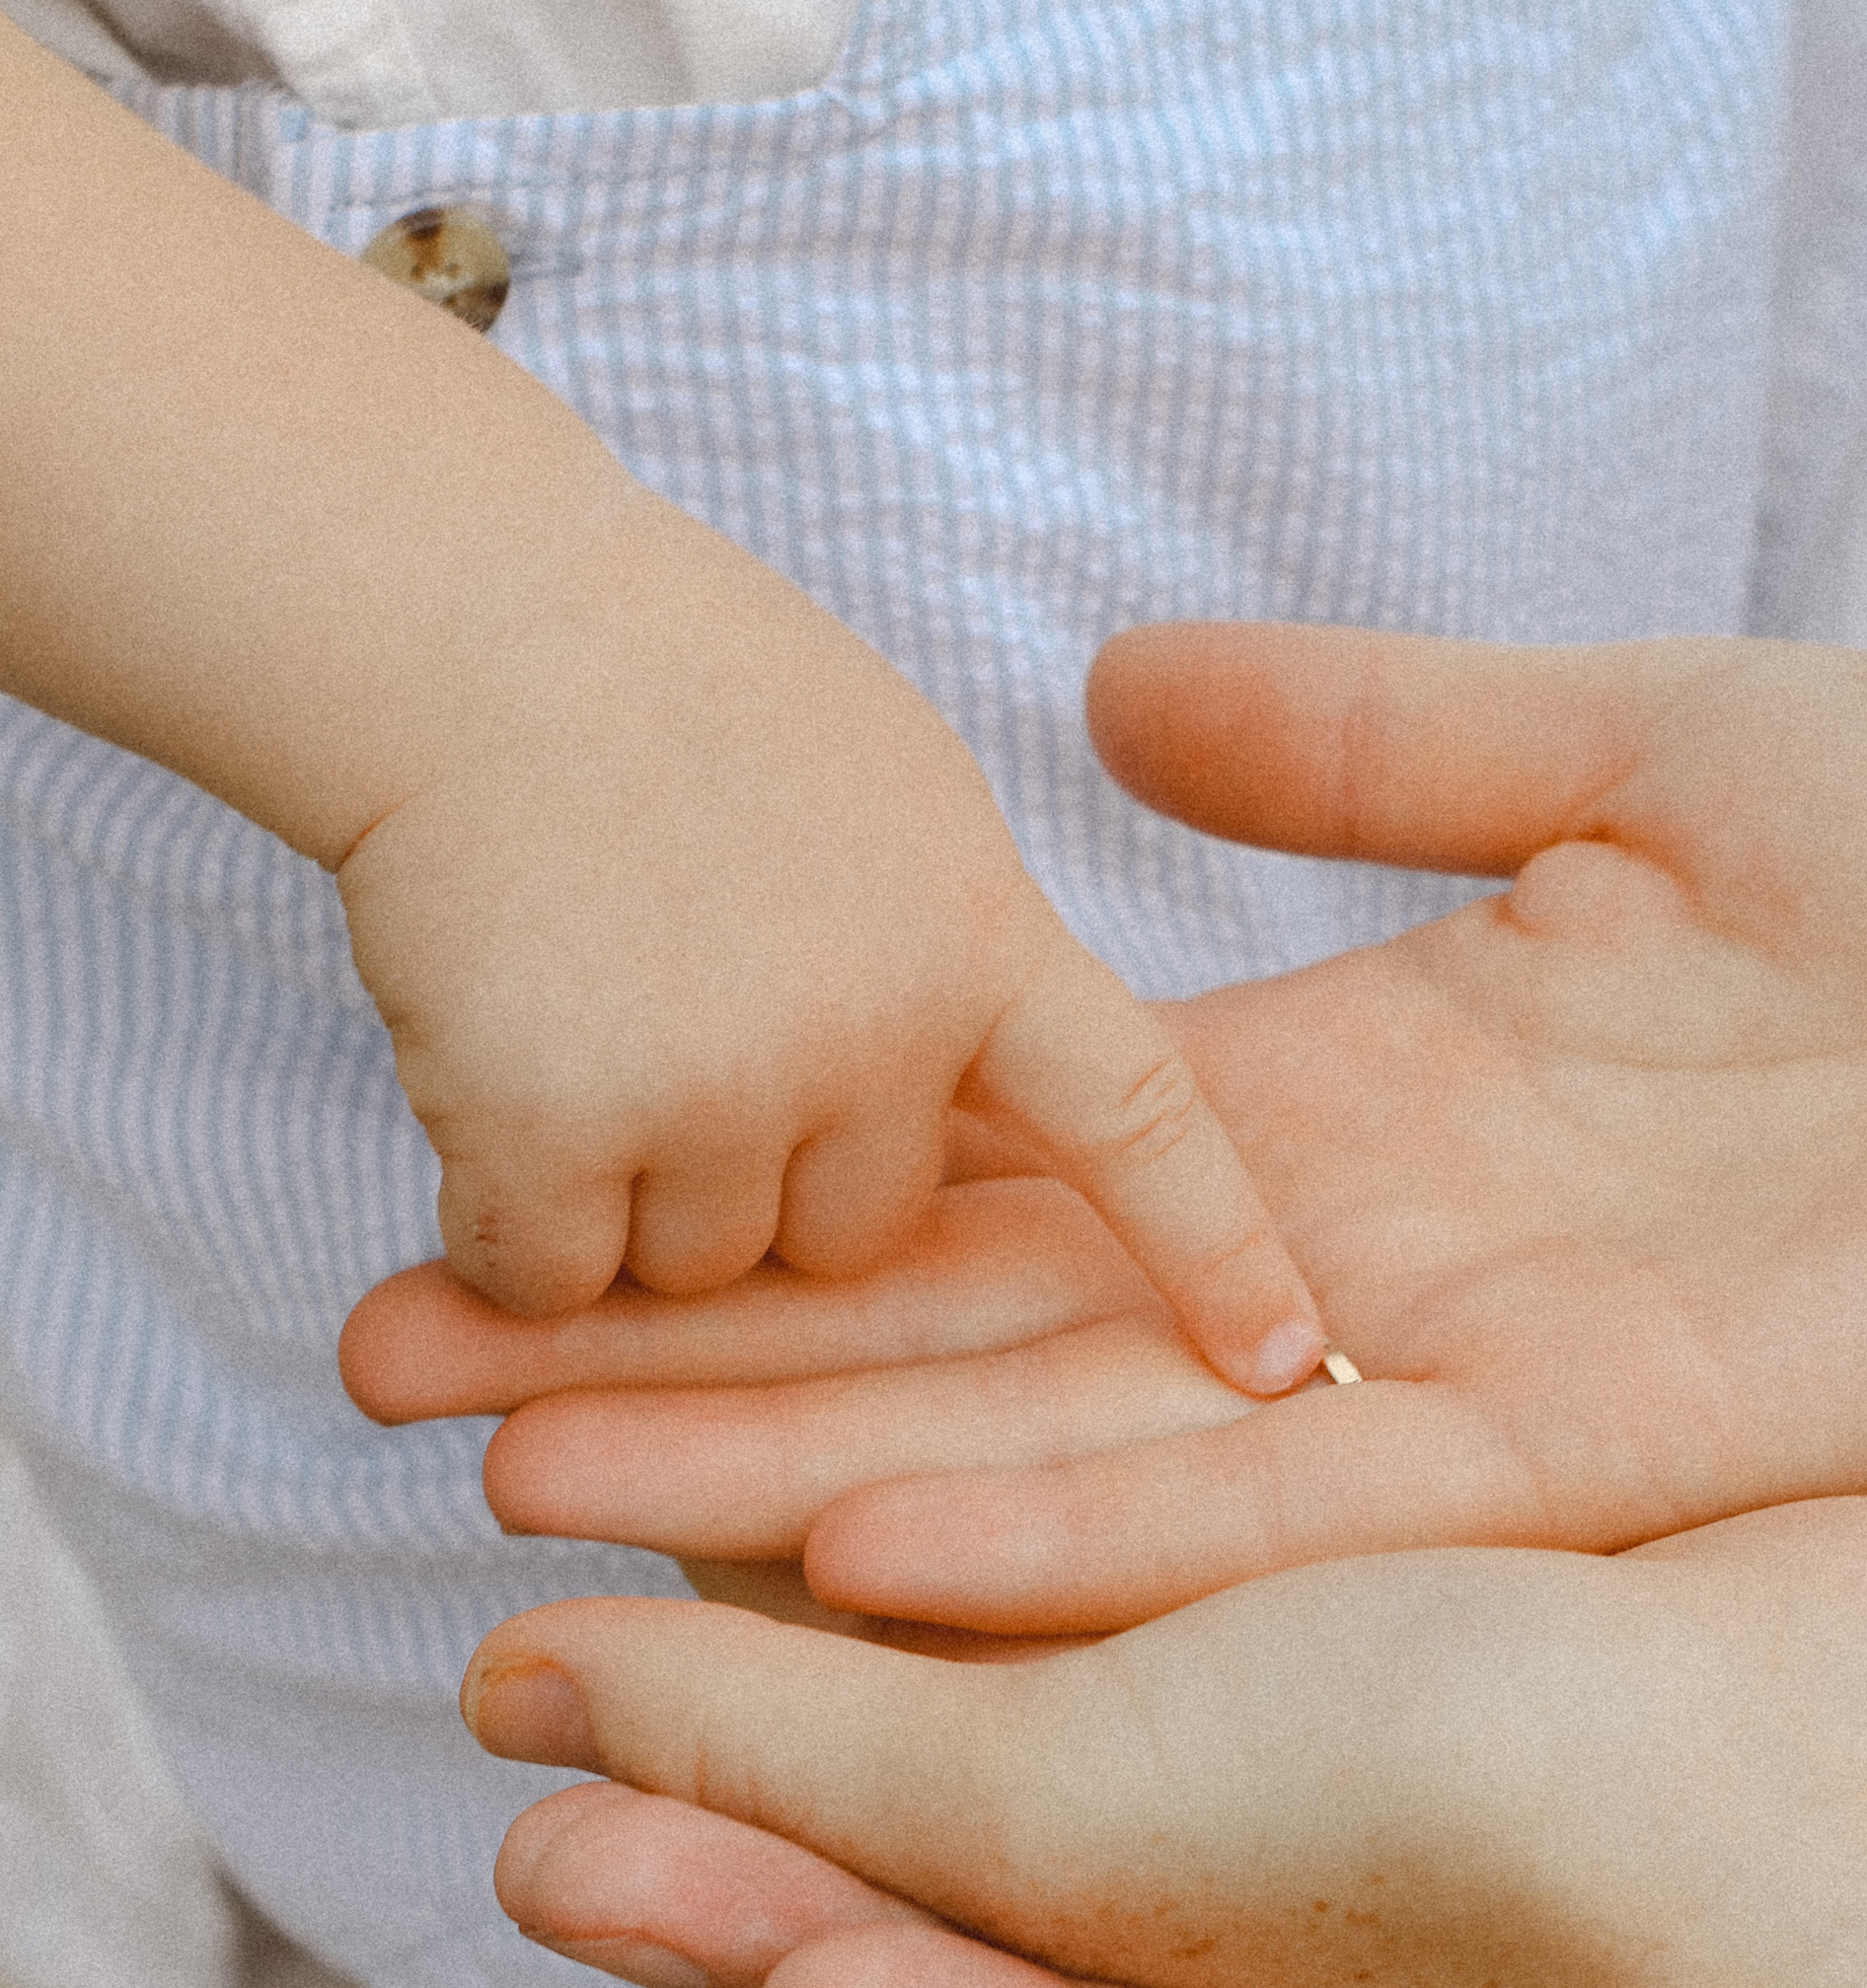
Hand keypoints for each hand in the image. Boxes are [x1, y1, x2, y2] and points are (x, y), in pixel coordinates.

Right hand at [335, 509, 1323, 1380]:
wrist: (460, 622)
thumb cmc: (670, 699)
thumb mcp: (895, 799)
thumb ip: (959, 962)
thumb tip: (1005, 1136)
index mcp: (974, 934)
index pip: (1134, 1116)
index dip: (1211, 1250)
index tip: (1285, 1364)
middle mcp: (873, 1029)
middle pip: (854, 1241)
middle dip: (764, 1174)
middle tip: (675, 1003)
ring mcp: (719, 1087)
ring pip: (698, 1275)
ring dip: (624, 1192)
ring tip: (582, 1003)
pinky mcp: (559, 1136)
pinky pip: (550, 1278)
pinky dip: (501, 1214)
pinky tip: (490, 1057)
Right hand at [345, 625, 1866, 1638]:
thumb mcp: (1642, 746)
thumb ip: (1377, 745)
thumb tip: (1128, 702)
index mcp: (1375, 1131)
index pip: (1013, 1194)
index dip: (784, 1219)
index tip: (559, 1237)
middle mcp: (1371, 1307)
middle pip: (990, 1364)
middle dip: (718, 1398)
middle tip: (445, 1426)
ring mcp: (1460, 1423)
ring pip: (1087, 1483)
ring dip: (818, 1500)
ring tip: (559, 1521)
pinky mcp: (1572, 1490)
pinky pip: (1283, 1526)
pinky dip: (1076, 1546)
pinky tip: (862, 1552)